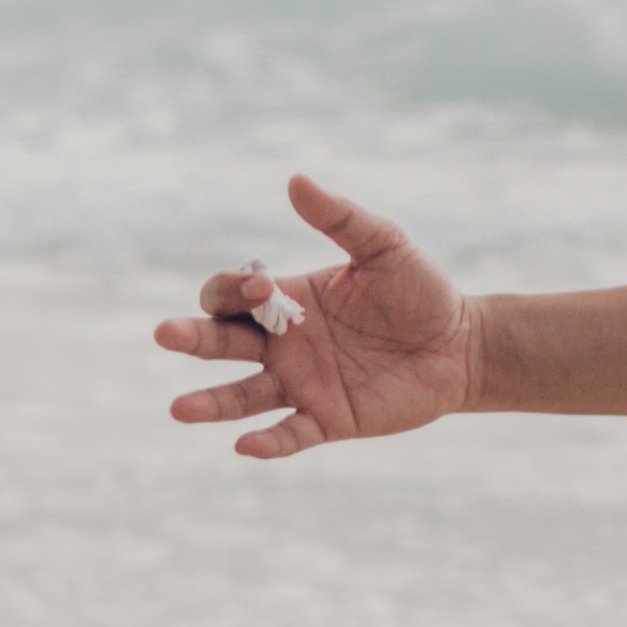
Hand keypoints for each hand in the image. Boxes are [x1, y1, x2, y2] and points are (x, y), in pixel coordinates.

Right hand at [154, 176, 481, 459]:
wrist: (461, 343)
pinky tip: (246, 446)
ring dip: (211, 403)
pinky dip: (268, 442)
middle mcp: (283, 346)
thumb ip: (339, 217)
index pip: (232, 297)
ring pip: (242, 397)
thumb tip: (296, 180)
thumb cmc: (419, 290)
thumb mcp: (383, 245)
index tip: (263, 287)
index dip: (235, 291)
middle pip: (220, 343)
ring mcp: (302, 384)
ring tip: (178, 409)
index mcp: (286, 301)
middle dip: (192, 338)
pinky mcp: (330, 419)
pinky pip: (291, 434)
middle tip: (165, 334)